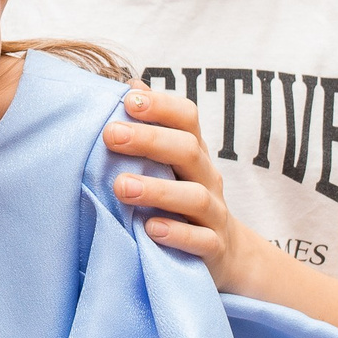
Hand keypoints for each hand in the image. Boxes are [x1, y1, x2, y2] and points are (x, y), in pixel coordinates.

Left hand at [104, 86, 264, 293]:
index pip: (187, 118)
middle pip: (188, 150)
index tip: (128, 101)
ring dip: (158, 190)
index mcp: (194, 153)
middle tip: (111, 135)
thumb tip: (131, 85)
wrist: (225, 253)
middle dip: (150, 140)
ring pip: (194, 197)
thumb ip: (152, 128)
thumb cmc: (182, 199)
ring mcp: (213, 214)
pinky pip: (201, 241)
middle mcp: (207, 178)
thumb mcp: (169, 164)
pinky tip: (151, 229)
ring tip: (122, 187)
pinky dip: (178, 234)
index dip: (161, 106)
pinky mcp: (214, 249)